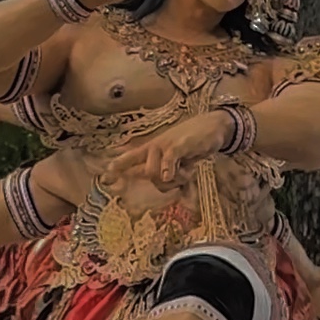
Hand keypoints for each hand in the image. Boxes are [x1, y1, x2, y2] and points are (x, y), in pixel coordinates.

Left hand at [107, 108, 230, 190]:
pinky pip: (168, 160)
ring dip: (175, 179)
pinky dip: (170, 170)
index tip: (106, 177)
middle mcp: (154, 147)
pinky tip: (174, 174)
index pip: (129, 158)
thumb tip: (177, 193)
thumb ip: (175, 176)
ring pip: (155, 172)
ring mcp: (165, 144)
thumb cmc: (194, 144)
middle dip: (164, 184)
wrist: (213, 127)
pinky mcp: (179, 144)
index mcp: (151, 150)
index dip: (118, 167)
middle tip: (183, 178)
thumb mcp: (180, 161)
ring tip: (189, 170)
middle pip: (145, 173)